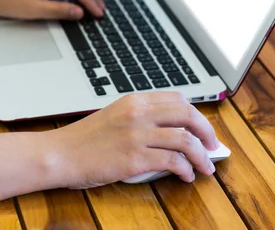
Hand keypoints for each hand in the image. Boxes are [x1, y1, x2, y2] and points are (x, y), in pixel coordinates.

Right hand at [50, 92, 219, 188]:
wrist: (60, 153)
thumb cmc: (85, 138)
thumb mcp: (115, 116)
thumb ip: (141, 117)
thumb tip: (171, 130)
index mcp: (135, 100)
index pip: (178, 99)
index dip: (195, 114)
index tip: (201, 127)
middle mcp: (139, 113)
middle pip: (188, 114)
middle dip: (207, 131)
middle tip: (213, 145)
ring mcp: (137, 135)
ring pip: (185, 139)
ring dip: (202, 155)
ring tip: (206, 167)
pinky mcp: (134, 158)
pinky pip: (172, 162)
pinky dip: (186, 169)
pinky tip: (186, 176)